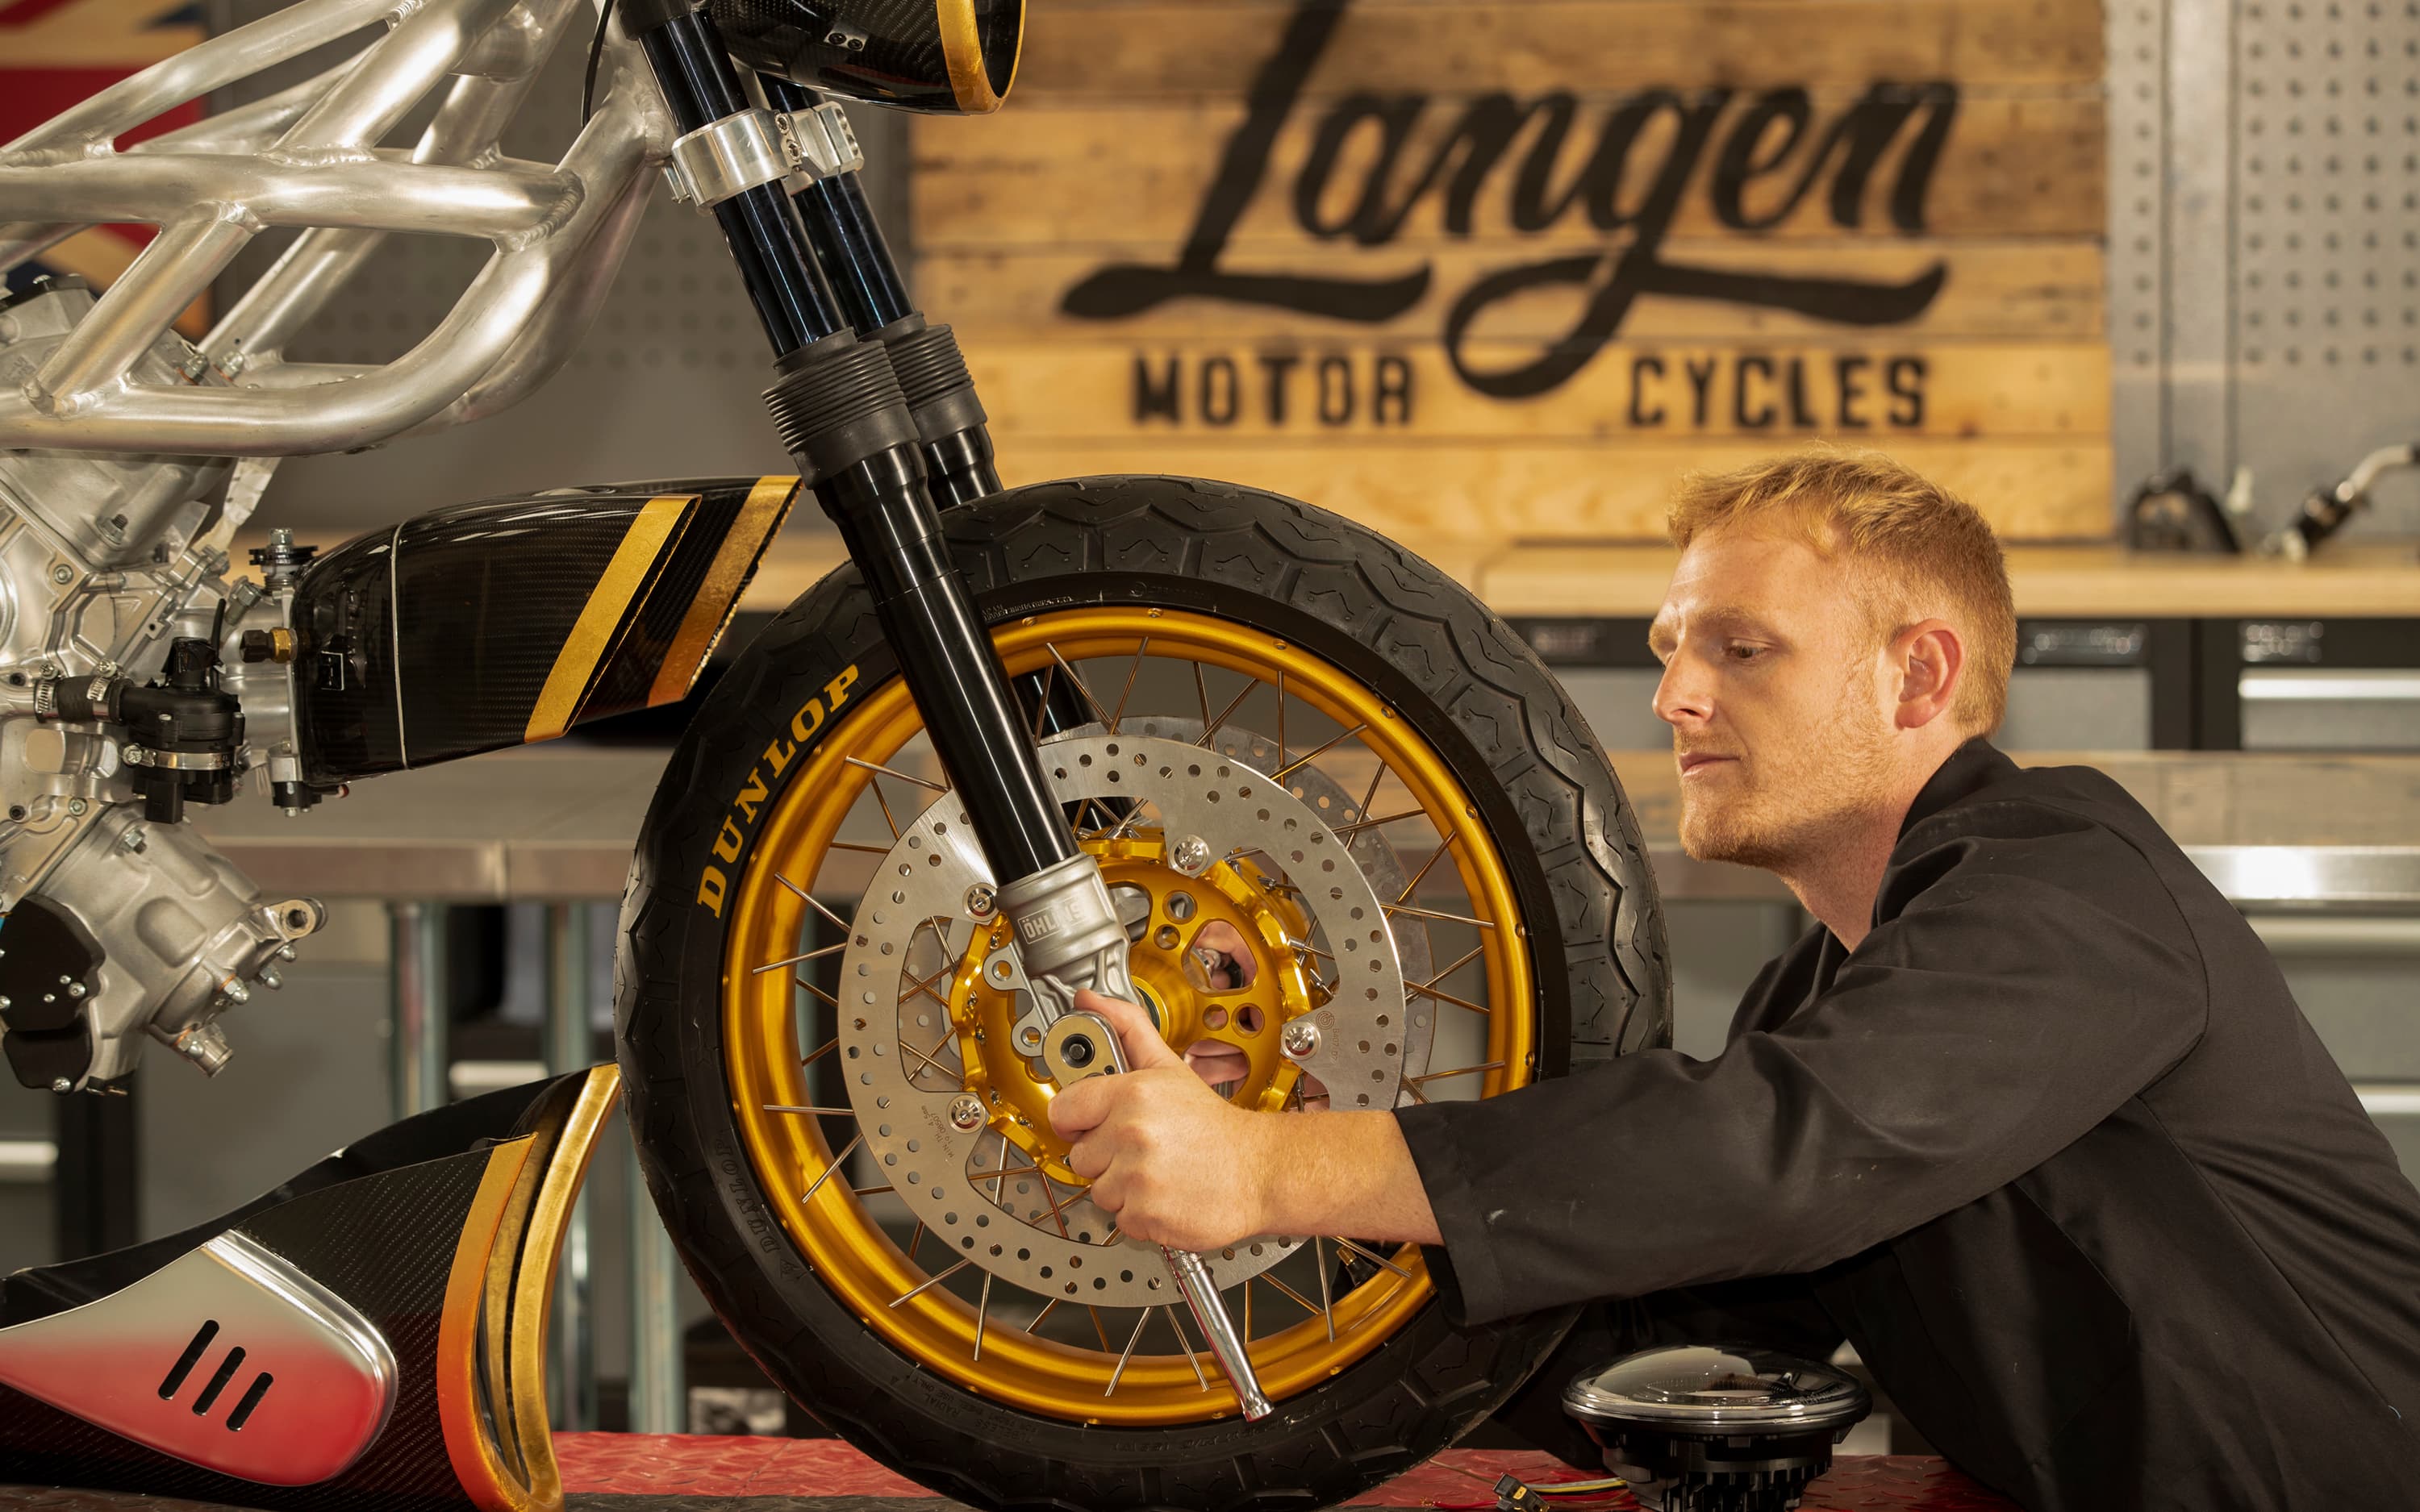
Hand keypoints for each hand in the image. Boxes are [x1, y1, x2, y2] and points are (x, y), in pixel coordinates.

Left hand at [1047, 990, 1275, 1250]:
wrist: (1259, 1171)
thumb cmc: (1214, 1126)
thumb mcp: (1169, 1068)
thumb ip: (1126, 1028)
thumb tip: (1089, 1000)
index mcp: (1131, 1094)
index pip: (1064, 1109)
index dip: (1079, 1118)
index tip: (1096, 1121)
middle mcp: (1131, 1135)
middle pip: (1080, 1154)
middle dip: (1106, 1154)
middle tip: (1142, 1146)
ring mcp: (1137, 1178)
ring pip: (1097, 1189)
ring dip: (1121, 1186)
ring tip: (1156, 1170)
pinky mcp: (1144, 1215)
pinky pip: (1118, 1217)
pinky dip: (1138, 1212)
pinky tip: (1163, 1193)